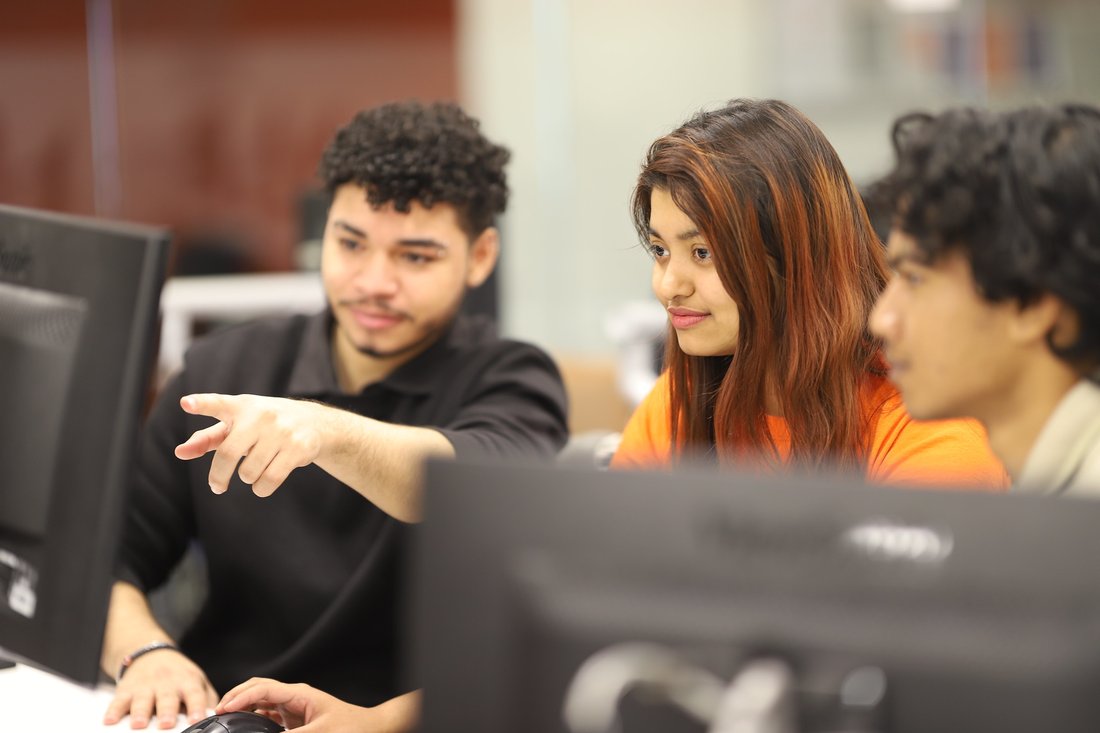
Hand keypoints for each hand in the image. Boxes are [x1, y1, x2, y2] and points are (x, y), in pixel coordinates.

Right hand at [103, 648, 216, 728]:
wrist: (151, 653)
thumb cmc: (178, 674)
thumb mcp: (197, 681)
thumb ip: (207, 698)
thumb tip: (220, 716)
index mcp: (187, 681)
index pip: (195, 694)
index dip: (197, 707)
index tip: (198, 719)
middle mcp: (167, 682)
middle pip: (167, 698)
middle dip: (166, 711)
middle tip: (166, 724)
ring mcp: (146, 685)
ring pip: (142, 700)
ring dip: (140, 712)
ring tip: (139, 724)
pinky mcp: (127, 689)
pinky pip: (119, 701)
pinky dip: (113, 711)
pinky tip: (110, 720)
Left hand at [176, 393, 327, 496]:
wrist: (315, 422)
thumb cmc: (265, 426)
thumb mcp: (238, 426)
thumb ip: (208, 439)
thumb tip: (180, 452)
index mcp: (241, 406)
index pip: (218, 403)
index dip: (201, 404)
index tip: (186, 404)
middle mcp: (261, 415)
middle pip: (228, 454)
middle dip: (219, 476)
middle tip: (217, 487)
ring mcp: (282, 431)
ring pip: (249, 472)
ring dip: (247, 479)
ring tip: (255, 470)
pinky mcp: (299, 447)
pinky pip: (269, 480)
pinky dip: (261, 489)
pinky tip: (263, 484)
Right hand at [217, 678, 381, 731]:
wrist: (370, 729)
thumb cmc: (352, 727)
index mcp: (299, 694)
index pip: (262, 688)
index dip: (240, 697)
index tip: (223, 709)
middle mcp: (293, 697)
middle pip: (257, 689)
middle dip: (236, 697)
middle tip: (217, 712)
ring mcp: (293, 707)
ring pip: (260, 701)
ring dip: (242, 707)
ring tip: (225, 718)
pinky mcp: (294, 719)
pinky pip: (267, 715)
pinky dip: (253, 718)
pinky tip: (244, 727)